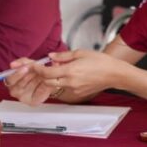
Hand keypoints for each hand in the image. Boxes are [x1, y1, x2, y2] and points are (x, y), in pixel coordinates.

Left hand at [7, 50, 124, 104]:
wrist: (114, 74)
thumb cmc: (100, 61)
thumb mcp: (80, 53)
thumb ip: (63, 55)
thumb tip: (51, 56)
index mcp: (70, 71)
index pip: (47, 72)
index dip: (37, 69)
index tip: (32, 65)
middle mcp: (70, 82)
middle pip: (48, 81)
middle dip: (42, 75)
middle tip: (39, 68)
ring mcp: (74, 89)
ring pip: (55, 86)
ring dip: (51, 79)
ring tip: (54, 70)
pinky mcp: (78, 94)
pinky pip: (64, 88)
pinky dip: (61, 82)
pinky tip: (67, 76)